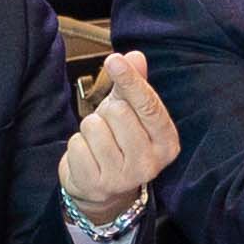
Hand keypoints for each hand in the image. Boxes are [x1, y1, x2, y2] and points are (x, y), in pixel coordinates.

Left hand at [60, 50, 178, 226]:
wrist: (103, 188)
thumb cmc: (119, 142)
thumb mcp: (131, 112)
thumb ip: (134, 84)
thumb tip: (134, 55)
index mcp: (167, 143)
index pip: (149, 106)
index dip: (131, 80)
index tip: (114, 60)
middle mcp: (150, 164)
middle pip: (118, 111)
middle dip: (106, 111)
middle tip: (110, 126)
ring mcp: (123, 177)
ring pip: (94, 126)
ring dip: (90, 128)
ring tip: (99, 142)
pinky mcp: (96, 184)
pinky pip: (76, 144)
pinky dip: (77, 144)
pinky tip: (88, 156)